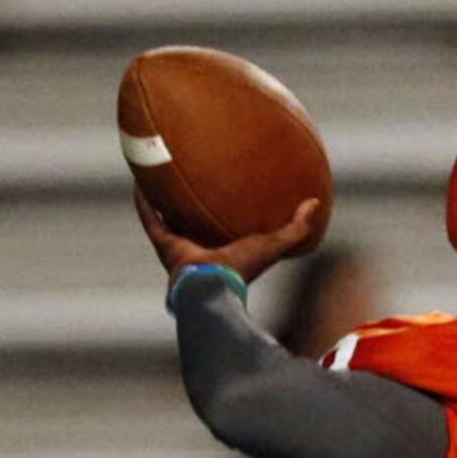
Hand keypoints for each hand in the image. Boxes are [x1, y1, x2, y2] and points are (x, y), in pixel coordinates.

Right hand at [134, 189, 323, 285]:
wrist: (211, 286)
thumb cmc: (242, 268)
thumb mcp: (273, 244)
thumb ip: (296, 229)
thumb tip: (315, 203)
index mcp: (225, 250)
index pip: (224, 227)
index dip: (224, 211)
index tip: (225, 190)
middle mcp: (201, 248)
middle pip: (195, 221)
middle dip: (192, 202)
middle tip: (192, 175)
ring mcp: (180, 247)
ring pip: (169, 217)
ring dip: (164, 197)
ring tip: (159, 171)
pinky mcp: (164, 244)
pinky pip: (150, 217)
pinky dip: (144, 201)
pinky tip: (140, 178)